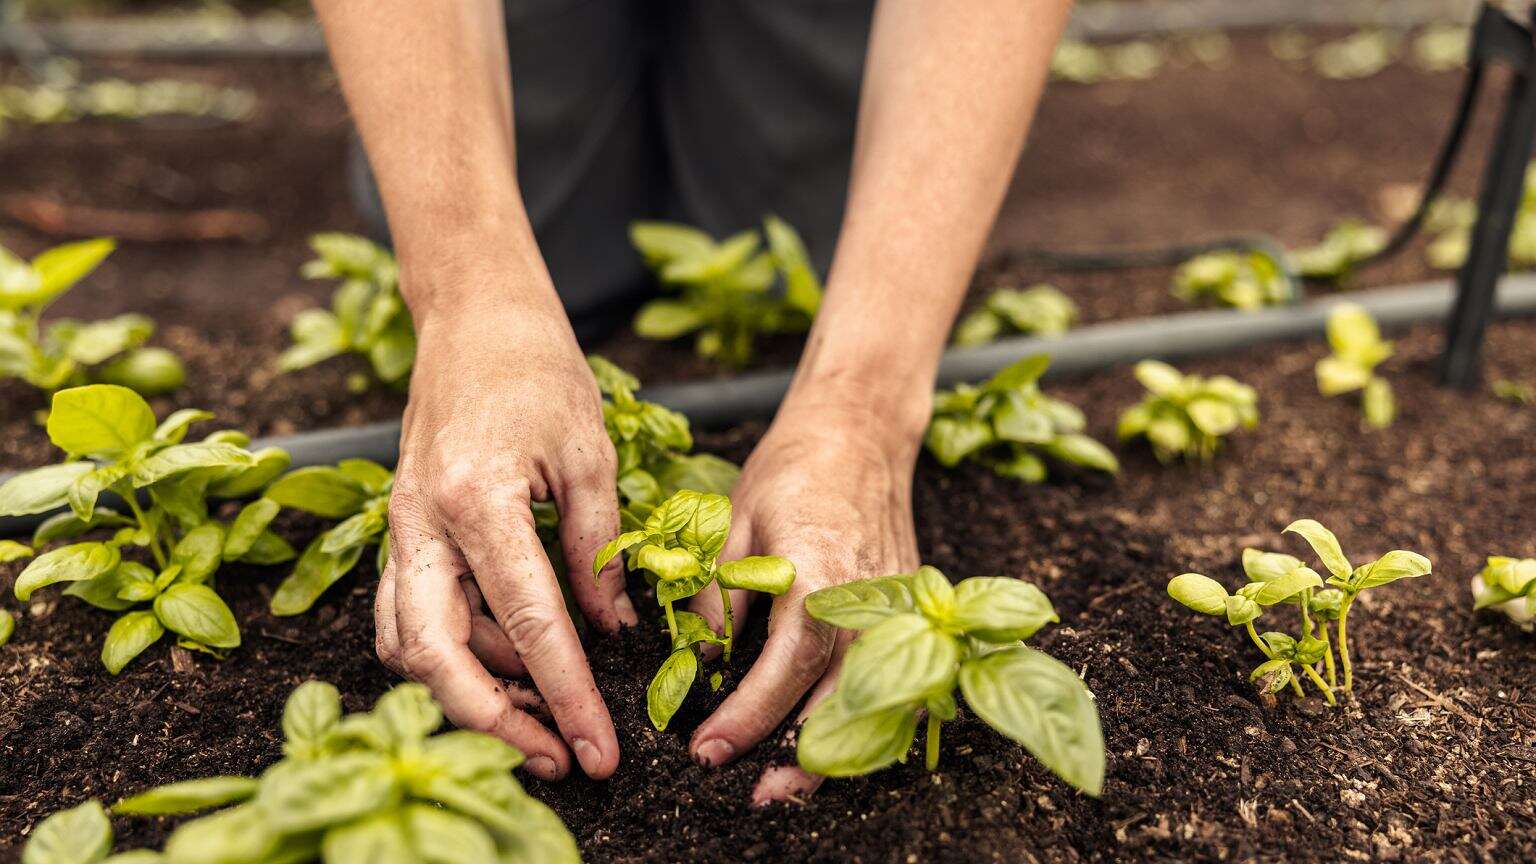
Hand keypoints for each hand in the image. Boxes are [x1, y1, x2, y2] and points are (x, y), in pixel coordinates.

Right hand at [374, 296, 635, 780]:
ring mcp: (400, 531)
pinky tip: (511, 661)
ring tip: (543, 713)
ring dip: (474, 690)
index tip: (598, 749)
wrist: (473, 317)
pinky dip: (456, 652)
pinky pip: (409, 616)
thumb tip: (611, 630)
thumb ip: (598, 548)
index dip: (567, 696)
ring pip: (412, 645)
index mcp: (479, 500)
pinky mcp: (401, 533)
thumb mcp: (589, 455)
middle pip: (436, 657)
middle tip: (556, 757)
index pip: (530, 624)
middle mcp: (422, 525)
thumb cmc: (538, 370)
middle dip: (494, 722)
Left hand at [684, 388, 924, 803]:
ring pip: (875, 699)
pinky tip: (839, 739)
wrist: (861, 429)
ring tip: (790, 782)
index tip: (707, 750)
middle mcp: (867, 599)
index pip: (785, 670)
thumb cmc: (794, 469)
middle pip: (842, 701)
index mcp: (819, 576)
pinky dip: (871, 715)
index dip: (747, 718)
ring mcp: (897, 605)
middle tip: (756, 795)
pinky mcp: (908, 607)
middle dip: (798, 758)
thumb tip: (702, 662)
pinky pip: (895, 675)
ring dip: (838, 748)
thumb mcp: (734, 523)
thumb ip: (720, 596)